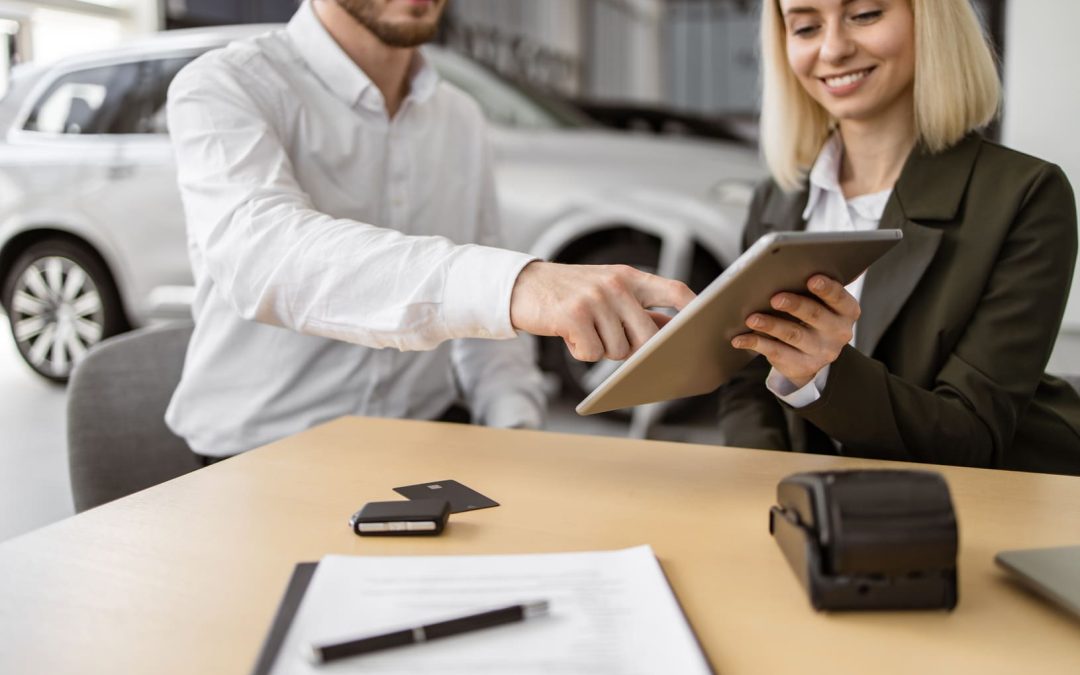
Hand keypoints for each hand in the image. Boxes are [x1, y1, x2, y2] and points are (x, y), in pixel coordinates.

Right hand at [510, 261, 694, 361]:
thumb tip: (670, 330)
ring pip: (619, 350)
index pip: (675, 292)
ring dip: (602, 349)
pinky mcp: (573, 316)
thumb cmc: (568, 292)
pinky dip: (581, 352)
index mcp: (629, 276)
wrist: (521, 286)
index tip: (705, 324)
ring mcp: (594, 299)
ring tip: (584, 329)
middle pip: (648, 335)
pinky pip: (592, 353)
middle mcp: (615, 285)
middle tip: (609, 337)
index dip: (694, 310)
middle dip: (634, 349)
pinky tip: (570, 335)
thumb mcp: (607, 290)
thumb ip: (638, 308)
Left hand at [730, 275, 859, 388]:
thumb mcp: (821, 303)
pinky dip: (755, 343)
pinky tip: (740, 338)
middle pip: (814, 315)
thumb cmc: (812, 318)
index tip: (811, 279)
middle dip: (794, 305)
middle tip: (775, 298)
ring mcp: (821, 352)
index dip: (826, 288)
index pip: (839, 297)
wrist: (811, 356)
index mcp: (847, 311)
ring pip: (792, 335)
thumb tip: (793, 265)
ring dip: (770, 325)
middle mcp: (838, 332)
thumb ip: (813, 288)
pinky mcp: (802, 366)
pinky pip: (775, 352)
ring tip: (752, 318)